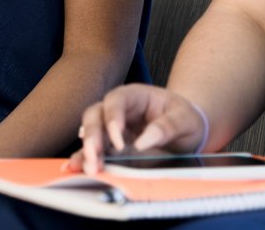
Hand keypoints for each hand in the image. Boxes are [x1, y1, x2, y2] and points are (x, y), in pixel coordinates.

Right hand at [71, 84, 206, 174]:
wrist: (187, 131)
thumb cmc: (185, 119)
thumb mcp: (184, 119)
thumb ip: (167, 126)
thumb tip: (143, 141)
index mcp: (135, 96)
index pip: (116, 101)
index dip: (113, 119)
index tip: (119, 143)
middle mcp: (118, 110)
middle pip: (95, 115)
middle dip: (92, 136)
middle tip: (95, 156)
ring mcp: (112, 128)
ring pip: (90, 133)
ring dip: (87, 150)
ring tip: (89, 169)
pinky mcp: (111, 146)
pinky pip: (94, 149)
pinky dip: (85, 158)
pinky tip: (78, 168)